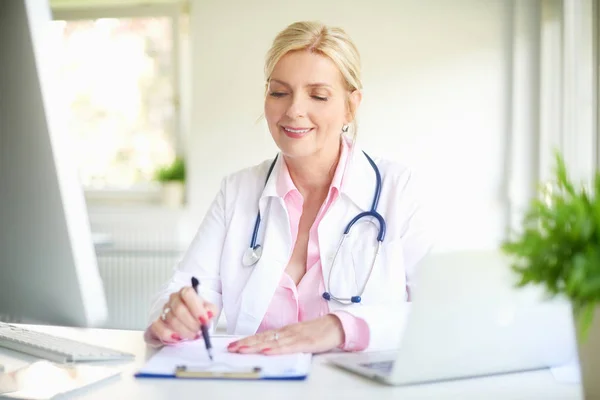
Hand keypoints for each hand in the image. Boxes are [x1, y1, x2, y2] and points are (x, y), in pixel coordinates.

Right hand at [147, 286, 217, 344]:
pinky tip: (178, 338)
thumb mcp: (208, 310)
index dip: (196, 308)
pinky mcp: (157, 322)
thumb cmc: (197, 314)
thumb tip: (208, 314)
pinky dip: (168, 335)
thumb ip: (210, 311)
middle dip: (191, 323)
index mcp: (186, 292)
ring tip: (192, 335)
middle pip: (179, 309)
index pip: (187, 293)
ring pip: (171, 320)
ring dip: (184, 331)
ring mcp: (164, 310)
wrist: (188, 322)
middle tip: (199, 331)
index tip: (204, 320)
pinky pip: (158, 328)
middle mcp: (174, 299)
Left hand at [227, 315, 344, 354]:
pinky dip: (276, 349)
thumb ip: (285, 340)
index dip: (247, 341)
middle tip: (231, 348)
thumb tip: (269, 347)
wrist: (336, 326)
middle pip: (263, 338)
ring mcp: (295, 336)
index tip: (233, 344)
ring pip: (272, 342)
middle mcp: (287, 332)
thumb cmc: (318, 332)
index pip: (262, 336)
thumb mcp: (298, 335)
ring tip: (242, 349)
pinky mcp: (305, 343)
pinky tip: (266, 351)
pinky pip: (288, 347)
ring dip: (255, 346)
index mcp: (285, 331)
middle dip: (245, 344)